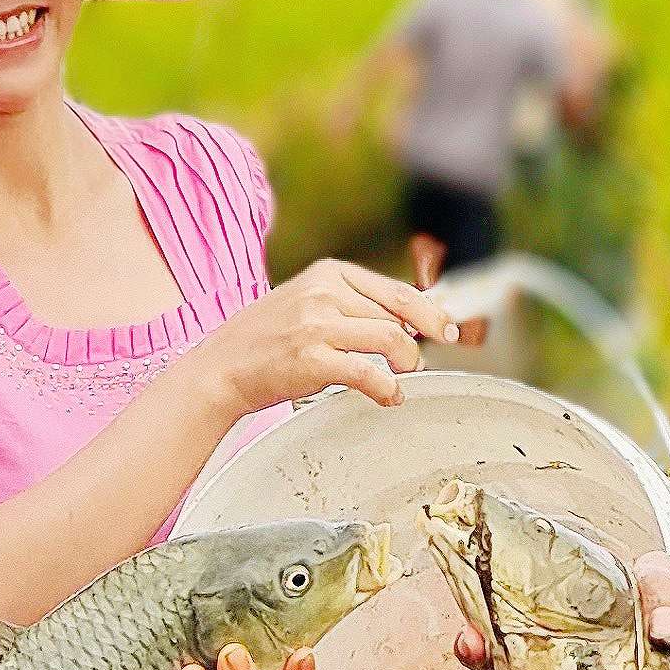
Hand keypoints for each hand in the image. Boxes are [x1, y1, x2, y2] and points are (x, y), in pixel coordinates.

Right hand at [201, 259, 460, 419]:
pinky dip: (388, 388)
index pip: (397, 290)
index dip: (431, 312)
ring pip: (392, 340)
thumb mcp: (308, 303)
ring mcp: (318, 324)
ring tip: (400, 377)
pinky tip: (389, 396)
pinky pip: (370, 373)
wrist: (220, 368)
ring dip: (406, 364)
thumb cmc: (267, 340)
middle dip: (420, 340)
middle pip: (399, 316)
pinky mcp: (313, 358)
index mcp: (328, 273)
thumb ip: (353, 306)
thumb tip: (409, 321)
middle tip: (424, 358)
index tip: (448, 328)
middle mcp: (324, 292)